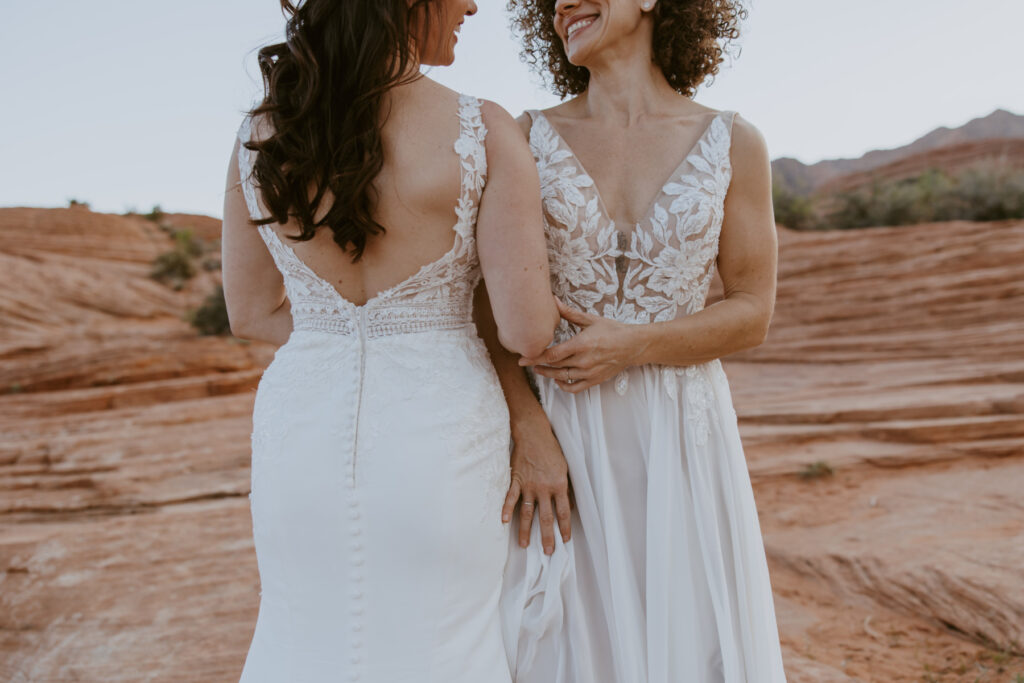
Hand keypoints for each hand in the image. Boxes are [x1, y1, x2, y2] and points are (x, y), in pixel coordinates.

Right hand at [501, 411, 571, 554]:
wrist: (534, 434)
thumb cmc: (551, 449)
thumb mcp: (564, 468)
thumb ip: (565, 487)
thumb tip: (567, 505)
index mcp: (559, 485)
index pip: (563, 512)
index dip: (564, 528)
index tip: (565, 540)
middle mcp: (544, 488)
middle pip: (546, 518)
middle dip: (547, 537)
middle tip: (548, 552)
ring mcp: (528, 485)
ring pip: (528, 513)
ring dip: (526, 530)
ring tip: (525, 545)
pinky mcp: (516, 480)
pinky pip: (511, 498)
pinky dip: (507, 510)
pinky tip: (504, 522)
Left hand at [519, 298, 643, 393]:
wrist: (633, 345)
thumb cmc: (612, 330)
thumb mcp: (590, 320)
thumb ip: (569, 313)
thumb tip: (554, 300)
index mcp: (581, 344)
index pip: (552, 354)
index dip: (535, 357)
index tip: (522, 358)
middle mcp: (584, 361)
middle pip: (554, 367)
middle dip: (537, 365)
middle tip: (526, 362)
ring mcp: (589, 372)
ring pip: (562, 378)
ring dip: (548, 375)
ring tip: (539, 369)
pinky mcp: (595, 380)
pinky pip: (574, 388)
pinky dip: (563, 386)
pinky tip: (558, 380)